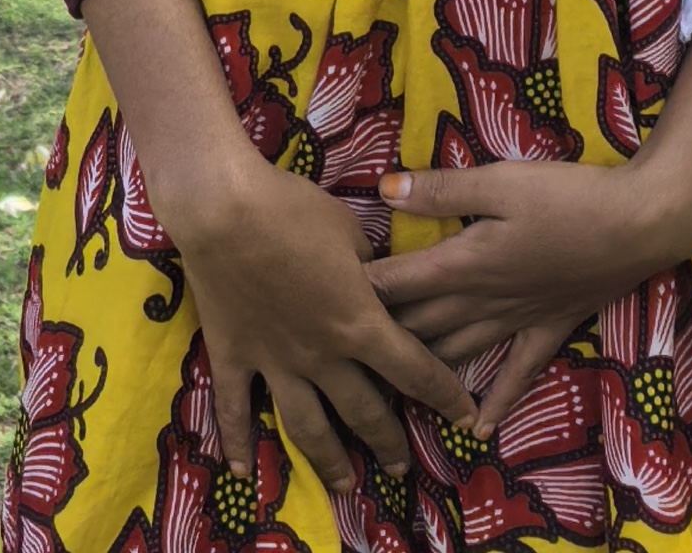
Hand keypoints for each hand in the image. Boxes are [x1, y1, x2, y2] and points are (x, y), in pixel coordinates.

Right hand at [163, 143, 480, 492]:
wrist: (226, 208)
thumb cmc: (295, 210)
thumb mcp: (351, 232)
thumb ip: (370, 269)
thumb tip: (379, 284)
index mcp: (359, 323)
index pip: (414, 369)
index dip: (444, 396)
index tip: (465, 417)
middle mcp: (322, 355)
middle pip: (364, 410)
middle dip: (387, 440)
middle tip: (401, 466)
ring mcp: (276, 362)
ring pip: (308, 426)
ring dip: (329, 459)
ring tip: (345, 483)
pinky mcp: (234, 356)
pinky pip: (235, 409)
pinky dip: (237, 442)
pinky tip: (240, 472)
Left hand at [364, 153, 691, 429]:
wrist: (638, 224)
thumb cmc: (567, 196)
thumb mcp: (502, 181)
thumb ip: (444, 190)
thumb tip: (385, 190)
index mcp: (466, 262)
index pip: (400, 281)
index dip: (361, 291)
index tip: (322, 299)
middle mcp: (483, 301)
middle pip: (420, 324)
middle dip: (379, 337)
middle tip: (341, 352)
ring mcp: (516, 320)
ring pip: (456, 352)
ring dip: (421, 371)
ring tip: (387, 392)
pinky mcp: (548, 328)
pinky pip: (516, 373)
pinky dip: (495, 401)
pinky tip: (476, 427)